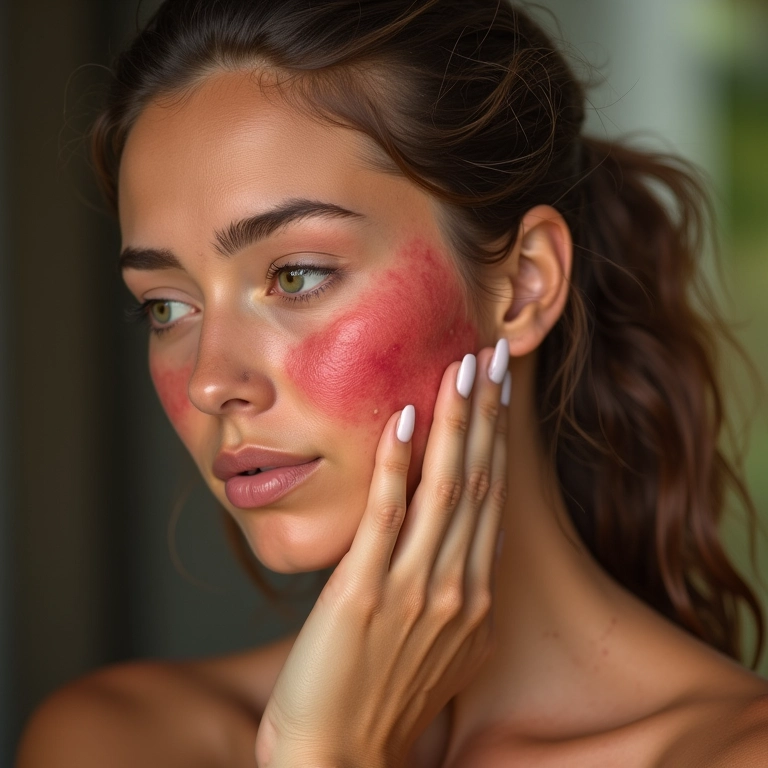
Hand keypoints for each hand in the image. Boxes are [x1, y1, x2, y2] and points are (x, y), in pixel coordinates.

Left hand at [255, 342, 510, 767]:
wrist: (337, 761)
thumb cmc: (380, 701)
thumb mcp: (435, 644)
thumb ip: (450, 592)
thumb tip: (453, 548)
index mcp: (473, 597)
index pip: (491, 498)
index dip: (496, 438)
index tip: (498, 392)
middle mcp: (457, 587)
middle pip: (479, 482)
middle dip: (487, 414)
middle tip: (493, 356)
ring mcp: (414, 590)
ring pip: (446, 489)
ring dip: (455, 423)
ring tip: (462, 369)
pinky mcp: (365, 594)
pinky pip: (389, 517)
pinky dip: (400, 466)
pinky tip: (405, 420)